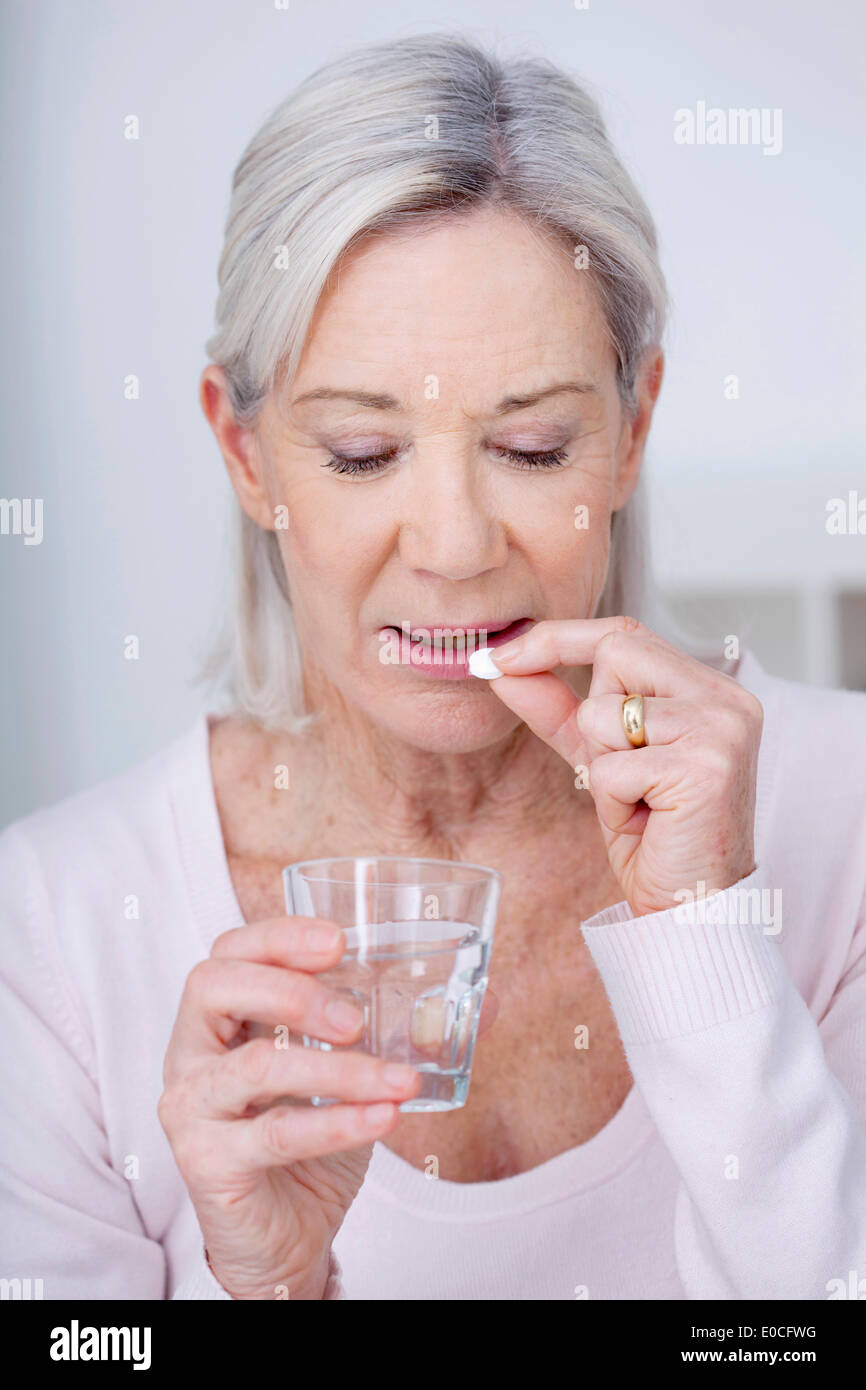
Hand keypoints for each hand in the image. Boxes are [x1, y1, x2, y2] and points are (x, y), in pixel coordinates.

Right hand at [158, 917, 423, 1299]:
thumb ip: (402, 1033)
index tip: (339, 941)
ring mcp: (192, 1106)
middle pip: (214, 986)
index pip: (230, 951)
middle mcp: (192, 1052)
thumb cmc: (308, 1138)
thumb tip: (485, 1001)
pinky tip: (383, 1117)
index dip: (278, 936)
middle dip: (292, 989)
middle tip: (356, 1017)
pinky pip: (274, 1133)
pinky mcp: (207, 1162)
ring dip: (337, 1069)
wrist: (284, 1235)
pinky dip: (337, 1122)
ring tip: (397, 1080)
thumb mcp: (350, 1073)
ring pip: (254, 1064)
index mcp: (220, 1016)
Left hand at [487, 615, 762, 916]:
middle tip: (619, 771)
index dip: (557, 639)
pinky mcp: (707, 767)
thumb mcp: (598, 759)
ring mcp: (722, 729)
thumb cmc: (655, 835)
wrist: (692, 909)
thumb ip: (556, 707)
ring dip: (602, 766)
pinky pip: (613, 766)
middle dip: (592, 716)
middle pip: (616, 654)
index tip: (497, 656)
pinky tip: (647, 820)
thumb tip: (501, 666)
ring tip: (639, 800)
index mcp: (709, 689)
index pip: (624, 634)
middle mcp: (726, 698)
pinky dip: (612, 799)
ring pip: (605, 713)